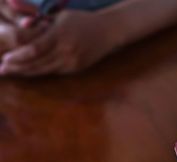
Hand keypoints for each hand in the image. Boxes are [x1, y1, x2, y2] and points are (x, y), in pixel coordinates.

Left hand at [0, 10, 115, 75]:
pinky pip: (54, 72)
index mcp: (60, 35)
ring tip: (12, 73)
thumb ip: (42, 27)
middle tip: (2, 70)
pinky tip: (29, 72)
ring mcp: (72, 62)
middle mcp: (66, 51)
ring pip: (44, 70)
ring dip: (26, 73)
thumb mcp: (61, 17)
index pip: (34, 49)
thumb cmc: (83, 20)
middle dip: (18, 68)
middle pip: (37, 63)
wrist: (109, 31)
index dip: (18, 56)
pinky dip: (40, 72)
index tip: (4, 59)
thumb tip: (21, 36)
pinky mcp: (76, 68)